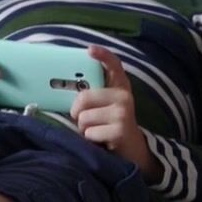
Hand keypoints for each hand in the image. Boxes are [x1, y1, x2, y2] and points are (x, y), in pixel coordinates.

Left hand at [70, 46, 156, 175]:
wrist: (132, 151)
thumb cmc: (111, 127)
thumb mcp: (105, 108)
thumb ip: (93, 97)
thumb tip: (69, 93)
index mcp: (120, 87)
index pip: (114, 65)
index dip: (103, 55)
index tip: (90, 50)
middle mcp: (124, 96)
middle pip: (84, 97)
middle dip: (77, 113)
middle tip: (86, 121)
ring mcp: (123, 112)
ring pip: (84, 118)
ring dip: (84, 129)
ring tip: (97, 132)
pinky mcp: (120, 129)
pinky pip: (90, 133)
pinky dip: (91, 140)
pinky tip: (102, 141)